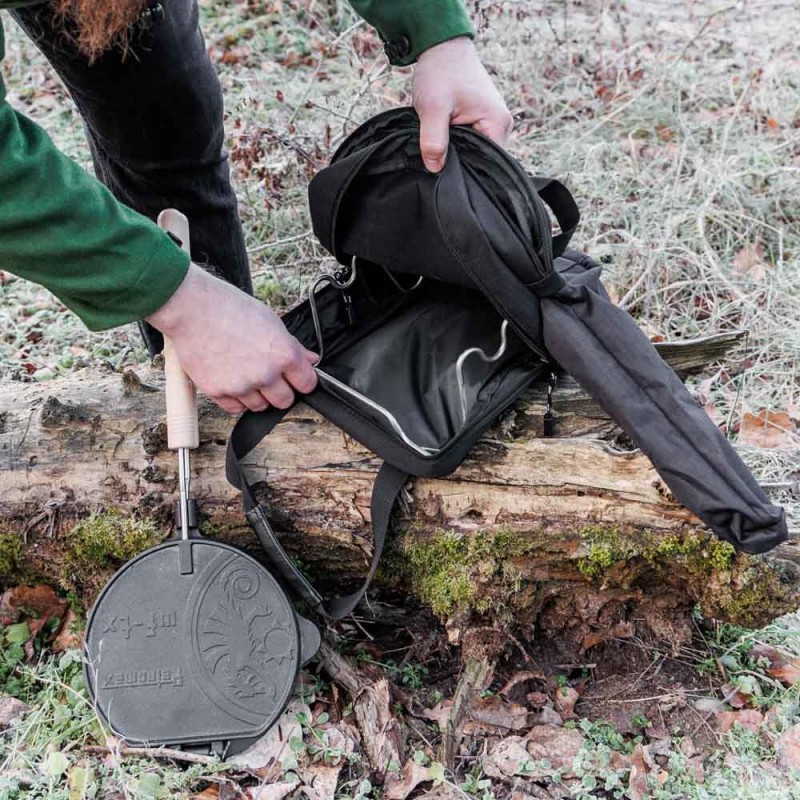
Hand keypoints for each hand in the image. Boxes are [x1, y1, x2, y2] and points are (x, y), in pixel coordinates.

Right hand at [146, 265, 317, 412]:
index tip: (296, 378)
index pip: (307, 383)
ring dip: (258, 396)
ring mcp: (241, 386)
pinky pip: (236, 408)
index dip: (302, 380)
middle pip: (285, 401)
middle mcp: (265, 374)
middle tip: (270, 376)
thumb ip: (293, 346)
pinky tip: (232, 380)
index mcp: (283, 354)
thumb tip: (311, 360)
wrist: (192, 309)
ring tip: (246, 374)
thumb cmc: (230, 308)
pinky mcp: (219, 392)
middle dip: (281, 391)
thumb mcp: (270, 321)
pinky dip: (237, 399)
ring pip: (260, 407)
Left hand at [412, 36, 512, 171]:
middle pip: (480, 159)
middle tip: (435, 155)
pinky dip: (456, 141)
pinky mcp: (483, 120)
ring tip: (439, 143)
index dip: (463, 169)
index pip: (485, 164)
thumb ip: (434, 141)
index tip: (442, 168)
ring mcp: (493, 122)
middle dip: (458, 160)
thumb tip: (435, 169)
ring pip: (474, 150)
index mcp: (497, 123)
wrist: (441, 47)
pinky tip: (443, 137)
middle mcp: (502, 125)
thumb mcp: (433, 108)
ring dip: (456, 150)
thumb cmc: (440, 72)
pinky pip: (471, 140)